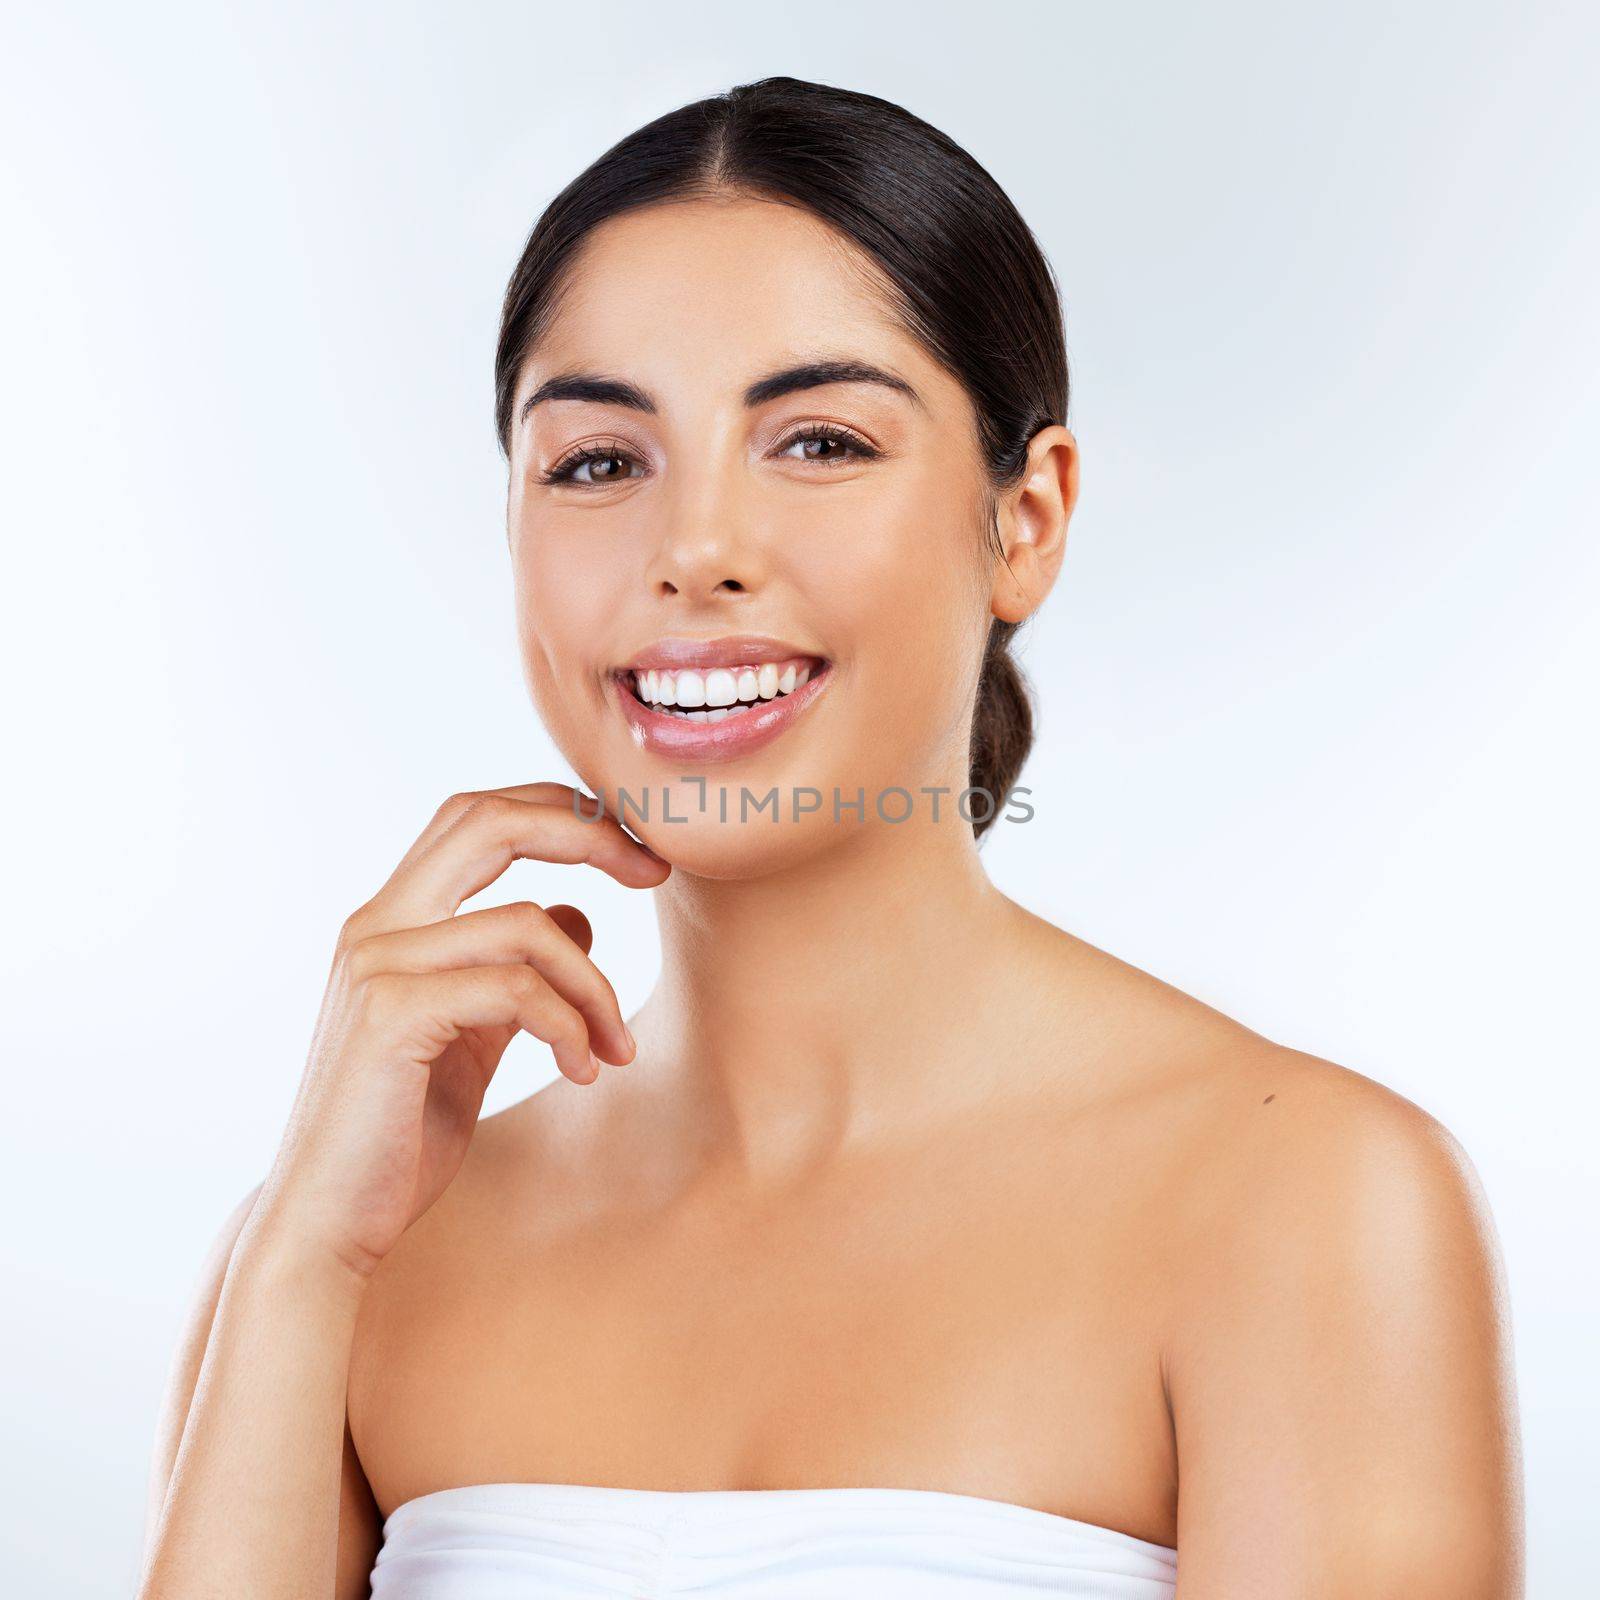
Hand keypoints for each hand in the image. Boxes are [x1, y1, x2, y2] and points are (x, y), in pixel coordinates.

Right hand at [250, 783, 669, 1280]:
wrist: (328, 1223)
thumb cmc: (400, 1134)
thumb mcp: (475, 1038)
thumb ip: (515, 973)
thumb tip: (579, 914)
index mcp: (392, 921)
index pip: (476, 815)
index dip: (558, 811)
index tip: (635, 847)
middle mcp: (375, 926)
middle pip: (489, 820)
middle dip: (587, 831)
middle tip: (658, 870)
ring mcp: (376, 966)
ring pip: (526, 923)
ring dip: (596, 985)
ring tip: (617, 1046)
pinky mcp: (390, 1016)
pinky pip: (514, 988)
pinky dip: (569, 1025)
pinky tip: (584, 1069)